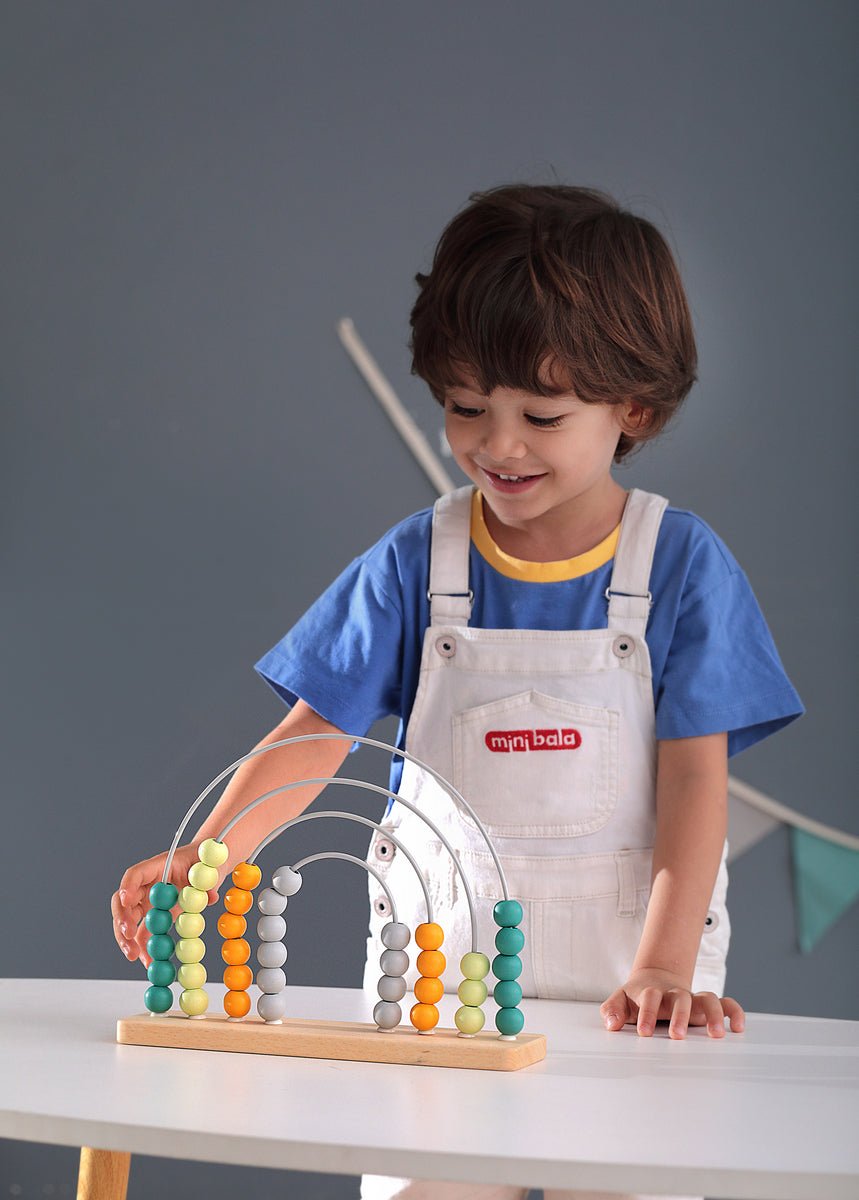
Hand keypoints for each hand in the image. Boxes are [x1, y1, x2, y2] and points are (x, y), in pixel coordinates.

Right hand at [110, 843, 222, 969]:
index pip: (136, 874)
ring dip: (127, 938)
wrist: (208, 867)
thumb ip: (208, 881)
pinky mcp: (156, 915)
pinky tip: (148, 962)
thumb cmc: (206, 862)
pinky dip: (144, 947)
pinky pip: (144, 932)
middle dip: (123, 918)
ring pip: (130, 920)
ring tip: (133, 956)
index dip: (128, 887)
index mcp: (158, 866)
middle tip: (128, 935)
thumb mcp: (209, 867)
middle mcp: (148, 885)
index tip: (126, 901)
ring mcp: (150, 901)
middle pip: (125, 900)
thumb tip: (210, 898)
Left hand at [600, 967, 744, 1039]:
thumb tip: (611, 1023)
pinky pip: (726, 1003)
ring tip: (717, 1035)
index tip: (643, 1033)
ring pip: (707, 999)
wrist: (655, 979)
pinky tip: (738, 1027)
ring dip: (713, 1014)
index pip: (650, 997)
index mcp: (652, 993)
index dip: (647, 1013)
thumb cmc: (637, 997)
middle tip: (677, 1036)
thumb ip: (613, 1009)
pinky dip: (734, 1011)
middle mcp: (675, 995)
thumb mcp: (621, 1000)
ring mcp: (693, 1000)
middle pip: (680, 998)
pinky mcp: (707, 1006)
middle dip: (680, 1016)